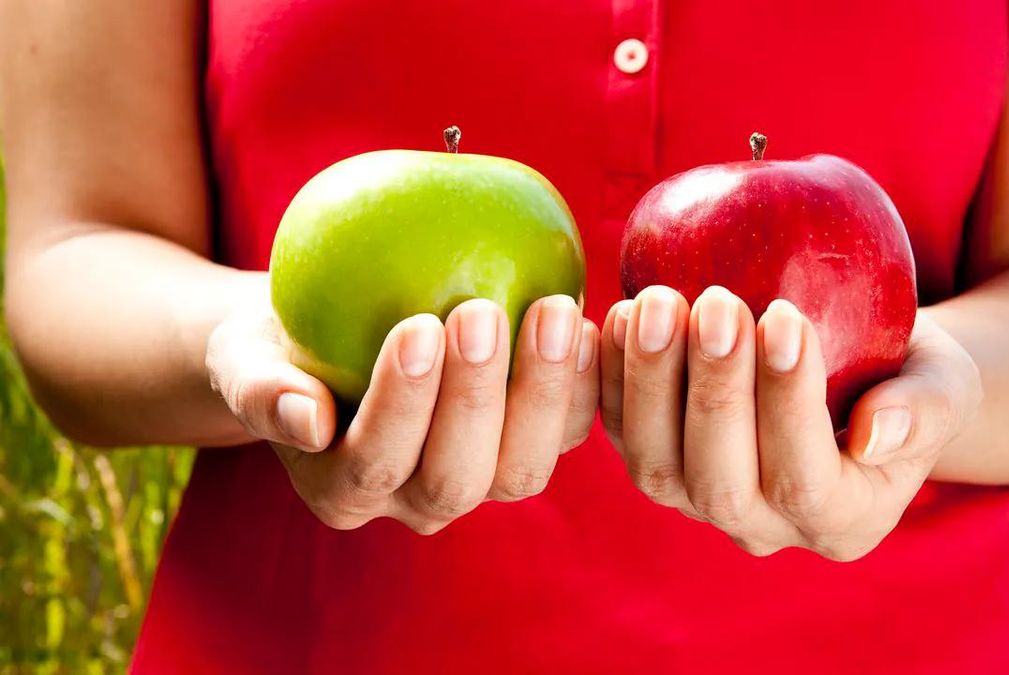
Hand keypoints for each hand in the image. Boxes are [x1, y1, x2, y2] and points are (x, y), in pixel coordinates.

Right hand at [206, 289, 598, 532]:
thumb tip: (305, 421)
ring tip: (551, 308)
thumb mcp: (245, 355)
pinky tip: (590, 321)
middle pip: (457, 478)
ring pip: (523, 467)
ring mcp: (478, 477)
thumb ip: (261, 387)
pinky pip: (566, 430)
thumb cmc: (279, 342)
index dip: (401, 405)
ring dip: (542, 391)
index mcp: (343, 491)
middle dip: (473, 398)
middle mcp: (414, 500)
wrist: (327, 337)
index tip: (415, 327)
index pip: (375, 464)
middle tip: (480, 312)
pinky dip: (583, 383)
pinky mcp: (525, 442)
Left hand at [599, 286, 980, 558]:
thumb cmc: (909, 373)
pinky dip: (610, 377)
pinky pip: (619, 432)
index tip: (786, 316)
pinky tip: (618, 313)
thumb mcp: (943, 383)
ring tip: (659, 301)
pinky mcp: (656, 461)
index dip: (789, 404)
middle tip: (717, 302)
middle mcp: (764, 528)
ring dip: (650, 381)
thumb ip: (925, 409)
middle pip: (721, 482)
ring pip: (656, 466)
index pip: (806, 482)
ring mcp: (700, 502)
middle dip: (715, 391)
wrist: (854, 372)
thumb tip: (876, 434)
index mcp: (843, 522)